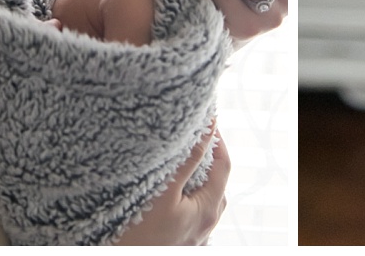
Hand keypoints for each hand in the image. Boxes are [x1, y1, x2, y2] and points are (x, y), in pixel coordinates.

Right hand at [115, 122, 228, 244]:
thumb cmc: (140, 235)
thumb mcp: (165, 193)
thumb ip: (189, 161)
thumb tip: (209, 130)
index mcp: (208, 210)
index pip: (224, 166)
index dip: (218, 141)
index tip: (209, 122)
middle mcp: (207, 225)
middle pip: (217, 184)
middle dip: (209, 159)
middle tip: (195, 139)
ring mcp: (197, 237)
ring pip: (206, 200)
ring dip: (199, 181)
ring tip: (184, 164)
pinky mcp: (183, 243)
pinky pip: (194, 215)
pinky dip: (191, 199)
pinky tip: (177, 194)